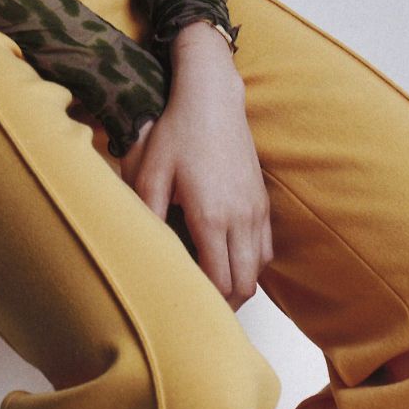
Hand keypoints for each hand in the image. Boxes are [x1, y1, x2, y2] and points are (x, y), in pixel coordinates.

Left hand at [117, 23, 272, 309]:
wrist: (212, 98)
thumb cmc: (178, 132)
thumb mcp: (151, 171)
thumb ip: (146, 213)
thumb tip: (142, 250)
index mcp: (211, 216)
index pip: (219, 281)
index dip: (206, 303)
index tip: (187, 310)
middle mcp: (240, 218)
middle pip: (244, 284)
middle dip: (224, 303)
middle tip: (200, 310)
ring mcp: (256, 209)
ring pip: (258, 269)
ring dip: (240, 283)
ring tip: (213, 288)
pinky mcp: (263, 200)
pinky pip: (265, 248)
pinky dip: (251, 263)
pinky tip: (229, 260)